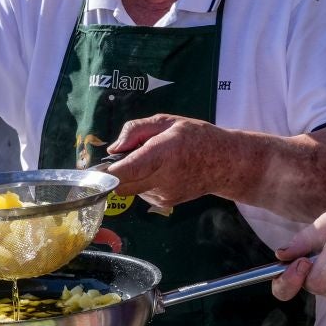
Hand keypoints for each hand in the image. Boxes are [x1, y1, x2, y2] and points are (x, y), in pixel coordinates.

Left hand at [102, 115, 231, 209]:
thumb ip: (135, 130)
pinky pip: (141, 194)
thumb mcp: (167, 121)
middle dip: (115, 174)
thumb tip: (113, 149)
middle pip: (121, 186)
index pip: (127, 171)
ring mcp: (165, 195)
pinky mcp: (165, 204)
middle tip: (124, 158)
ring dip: (131, 177)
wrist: (225, 163)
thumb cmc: (196, 137)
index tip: (100, 166)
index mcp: (164, 153)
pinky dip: (142, 183)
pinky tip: (160, 172)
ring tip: (152, 162)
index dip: (108, 171)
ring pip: (130, 190)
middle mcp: (163, 178)